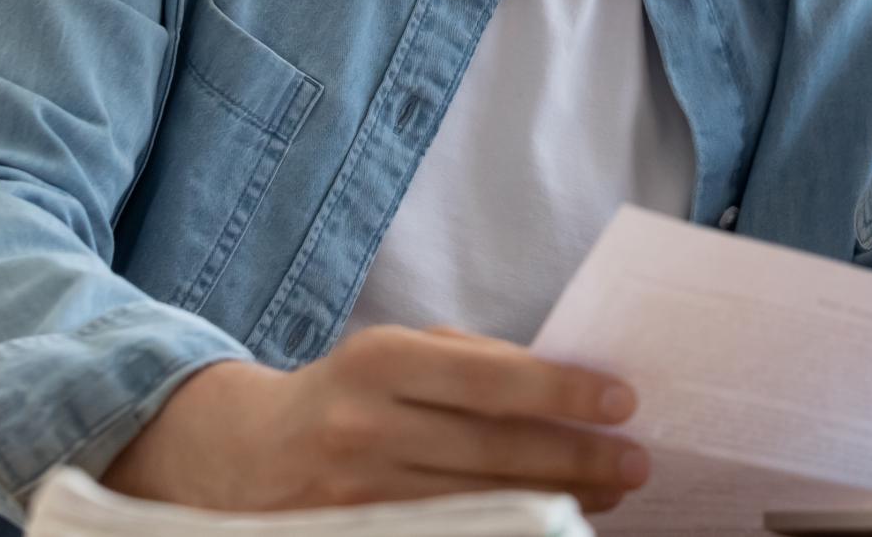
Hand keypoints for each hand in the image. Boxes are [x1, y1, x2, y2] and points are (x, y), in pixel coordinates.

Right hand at [98, 325, 648, 513]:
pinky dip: (503, 531)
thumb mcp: (395, 353)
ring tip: (610, 495)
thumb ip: (471, 361)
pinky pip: (445, 536)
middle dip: (576, 459)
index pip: (490, 380)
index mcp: (380, 362)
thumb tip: (565, 379)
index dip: (562, 393)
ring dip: (555, 501)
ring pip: (477, 504)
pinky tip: (546, 525)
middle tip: (636, 462)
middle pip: (493, 451)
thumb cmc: (345, 393)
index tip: (622, 401)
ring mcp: (354, 495)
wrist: (235, 455)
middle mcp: (364, 428)